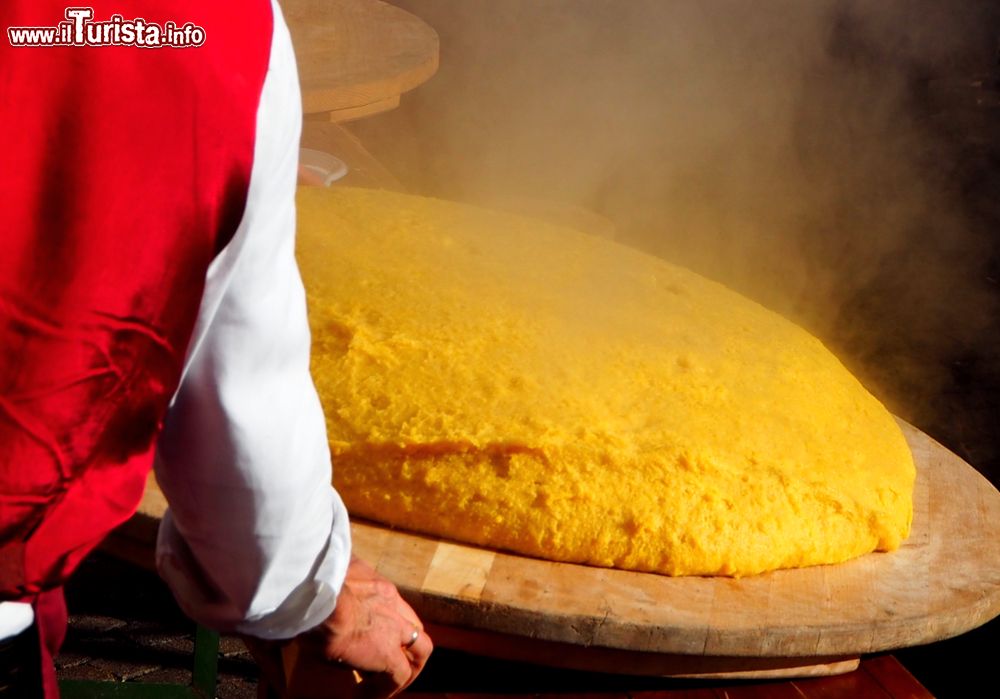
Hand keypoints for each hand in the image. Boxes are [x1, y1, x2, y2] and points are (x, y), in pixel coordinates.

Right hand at [245, 557, 432, 698]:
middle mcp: (387, 600)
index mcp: (369, 581)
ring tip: (384, 684)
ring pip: (419, 648)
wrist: (312, 590)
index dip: (384, 619)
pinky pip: (399, 676)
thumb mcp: (310, 581)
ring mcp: (392, 626)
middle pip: (411, 622)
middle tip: (386, 659)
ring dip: (406, 667)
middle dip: (404, 642)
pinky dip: (385, 689)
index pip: (387, 601)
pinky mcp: (387, 653)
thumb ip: (305, 594)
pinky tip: (366, 697)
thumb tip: (280, 619)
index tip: (369, 630)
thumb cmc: (302, 581)